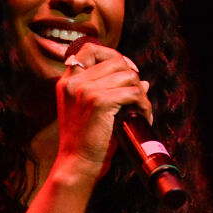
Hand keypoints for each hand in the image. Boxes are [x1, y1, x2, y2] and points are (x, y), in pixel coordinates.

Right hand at [56, 44, 152, 179]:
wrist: (77, 163)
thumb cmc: (86, 141)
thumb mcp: (90, 111)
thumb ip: (109, 91)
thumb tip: (144, 81)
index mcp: (68, 81)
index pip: (90, 49)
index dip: (113, 55)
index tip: (128, 71)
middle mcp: (74, 81)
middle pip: (116, 61)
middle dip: (133, 77)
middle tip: (139, 98)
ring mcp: (85, 90)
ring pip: (128, 76)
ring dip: (141, 93)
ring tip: (142, 110)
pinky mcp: (99, 101)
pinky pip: (134, 93)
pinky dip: (144, 105)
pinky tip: (143, 117)